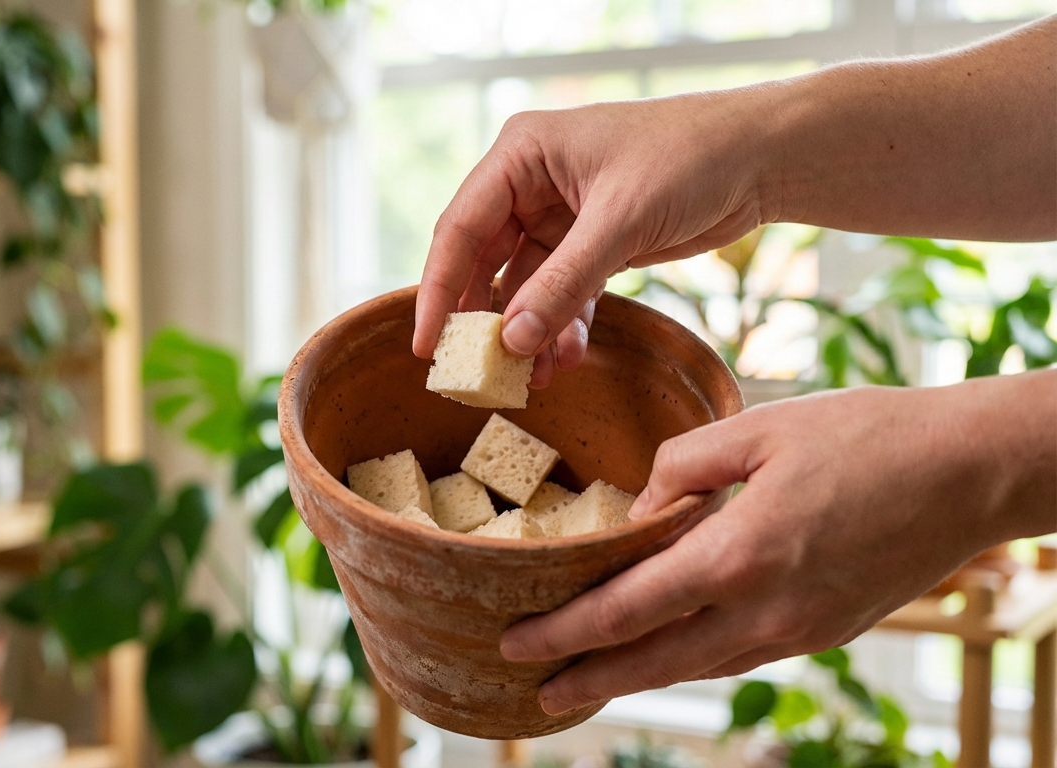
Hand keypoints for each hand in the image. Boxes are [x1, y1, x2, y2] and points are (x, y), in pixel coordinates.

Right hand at [412, 89, 776, 386]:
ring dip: (528, 333)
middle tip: (477, 373)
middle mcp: (531, 183)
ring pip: (524, 287)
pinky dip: (563, 328)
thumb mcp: (620, 221)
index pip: (460, 228)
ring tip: (532, 377)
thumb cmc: (691, 156)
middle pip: (484, 262)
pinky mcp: (592, 243)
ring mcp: (560, 215)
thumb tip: (511, 340)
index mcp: (521, 154)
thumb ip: (562, 283)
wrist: (764, 157)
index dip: (440, 289)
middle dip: (485, 320)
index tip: (428, 346)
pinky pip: (561, 294)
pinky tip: (566, 360)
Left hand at [499, 373, 1055, 714]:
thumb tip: (640, 508)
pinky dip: (693, 658)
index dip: (564, 633)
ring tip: (592, 676)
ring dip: (639, 676)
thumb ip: (683, 467)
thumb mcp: (757, 427)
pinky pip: (741, 654)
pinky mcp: (826, 631)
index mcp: (738, 556)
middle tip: (536, 691)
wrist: (970, 471)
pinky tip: (671, 646)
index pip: (627, 611)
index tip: (516, 642)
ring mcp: (800, 630)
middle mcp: (765, 611)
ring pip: (699, 666)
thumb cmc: (865, 435)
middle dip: (589, 679)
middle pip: (655, 664)